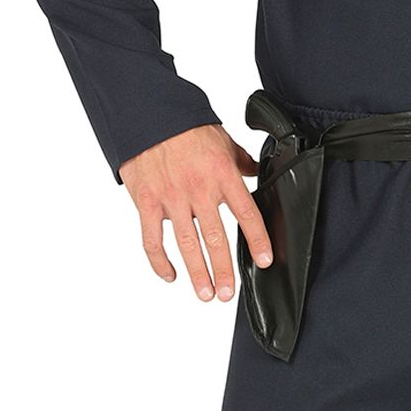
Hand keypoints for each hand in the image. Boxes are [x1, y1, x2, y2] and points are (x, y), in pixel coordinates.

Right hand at [119, 124, 273, 302]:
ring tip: (206, 294)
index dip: (257, 240)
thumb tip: (259, 172)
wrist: (148, 115)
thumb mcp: (223, 141)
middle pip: (216, 238)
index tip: (263, 261)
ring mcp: (171, 199)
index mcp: (222, 175)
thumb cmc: (187, 127)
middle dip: (224, 270)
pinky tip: (170, 276)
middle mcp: (199, 190)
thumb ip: (241, 162)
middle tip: (229, 293)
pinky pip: (152, 240)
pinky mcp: (146, 203)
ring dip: (197, 273)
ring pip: (187, 245)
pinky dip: (160, 262)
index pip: (246, 214)